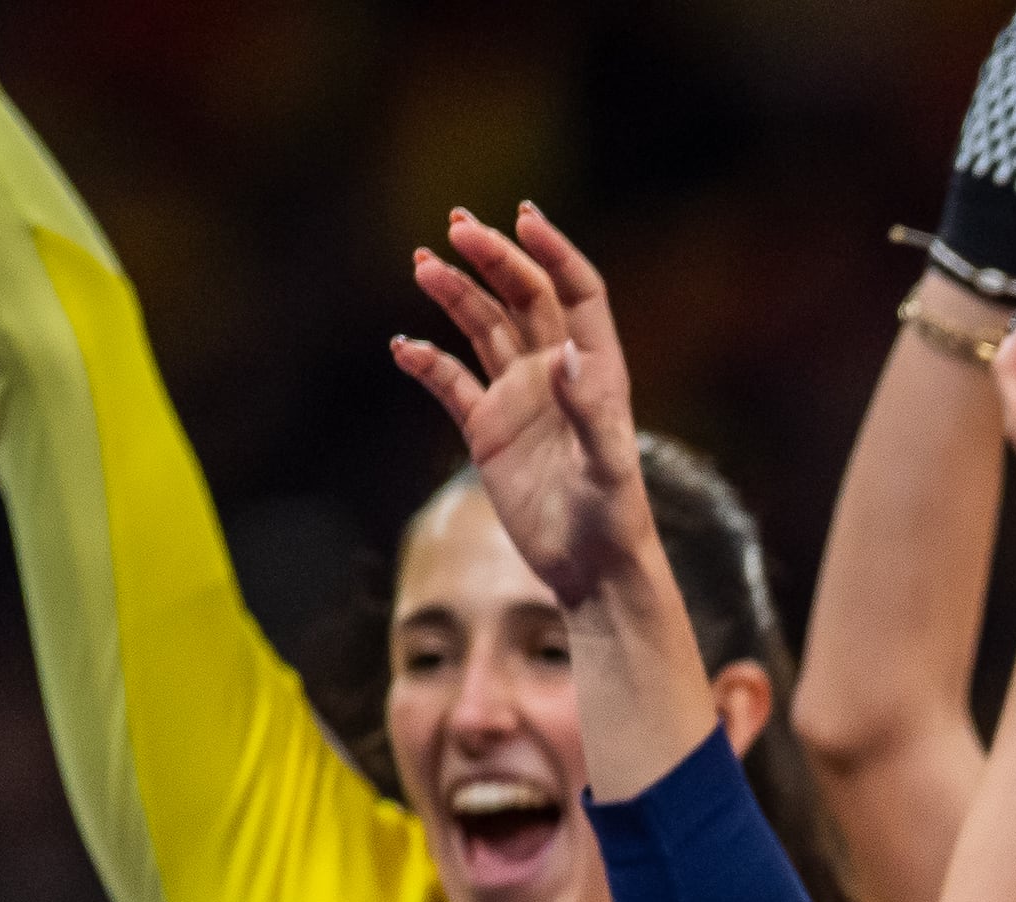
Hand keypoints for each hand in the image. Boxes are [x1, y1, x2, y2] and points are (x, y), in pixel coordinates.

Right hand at [390, 206, 652, 607]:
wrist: (590, 569)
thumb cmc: (612, 519)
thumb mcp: (607, 465)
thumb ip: (588, 408)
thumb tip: (562, 352)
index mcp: (594, 370)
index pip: (576, 293)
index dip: (553, 253)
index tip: (524, 218)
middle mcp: (555, 374)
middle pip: (523, 297)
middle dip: (492, 258)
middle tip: (456, 226)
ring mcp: (519, 399)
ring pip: (483, 328)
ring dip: (455, 294)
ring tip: (423, 263)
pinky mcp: (488, 430)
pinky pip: (451, 383)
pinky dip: (427, 362)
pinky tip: (404, 346)